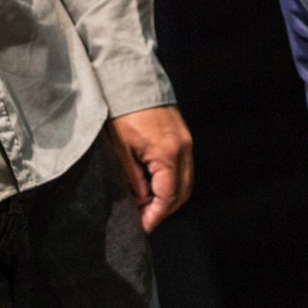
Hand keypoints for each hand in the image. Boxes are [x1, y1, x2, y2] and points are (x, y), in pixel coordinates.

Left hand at [106, 105, 193, 231]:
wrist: (132, 80)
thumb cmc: (122, 112)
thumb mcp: (121, 150)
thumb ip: (133, 179)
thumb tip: (140, 201)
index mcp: (167, 154)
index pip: (167, 196)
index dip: (155, 215)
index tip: (143, 227)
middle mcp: (183, 149)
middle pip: (182, 192)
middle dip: (165, 210)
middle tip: (145, 219)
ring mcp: (186, 142)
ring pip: (186, 181)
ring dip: (170, 197)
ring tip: (148, 205)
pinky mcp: (183, 136)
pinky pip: (184, 168)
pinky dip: (173, 182)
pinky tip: (155, 185)